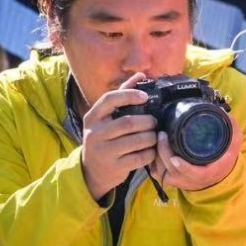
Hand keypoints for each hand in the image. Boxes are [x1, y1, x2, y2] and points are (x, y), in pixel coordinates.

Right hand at [80, 72, 159, 200]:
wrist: (91, 171)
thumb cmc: (103, 138)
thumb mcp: (105, 118)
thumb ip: (122, 96)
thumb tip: (140, 75)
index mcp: (92, 118)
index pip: (109, 99)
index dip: (129, 95)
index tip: (145, 97)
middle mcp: (95, 134)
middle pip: (128, 122)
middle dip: (148, 121)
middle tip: (155, 122)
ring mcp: (103, 152)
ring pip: (136, 140)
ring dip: (151, 137)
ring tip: (155, 135)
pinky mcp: (114, 167)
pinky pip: (139, 158)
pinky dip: (150, 153)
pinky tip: (152, 150)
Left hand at [150, 128, 243, 191]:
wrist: (217, 175)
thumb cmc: (224, 158)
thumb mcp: (233, 143)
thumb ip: (231, 128)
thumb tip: (224, 113)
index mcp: (207, 173)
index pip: (194, 174)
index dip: (184, 168)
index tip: (175, 158)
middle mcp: (191, 180)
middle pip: (172, 171)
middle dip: (163, 153)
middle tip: (161, 135)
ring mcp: (179, 180)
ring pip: (161, 172)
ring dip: (156, 156)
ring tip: (157, 138)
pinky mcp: (170, 179)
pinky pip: (156, 172)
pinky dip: (152, 161)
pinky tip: (154, 147)